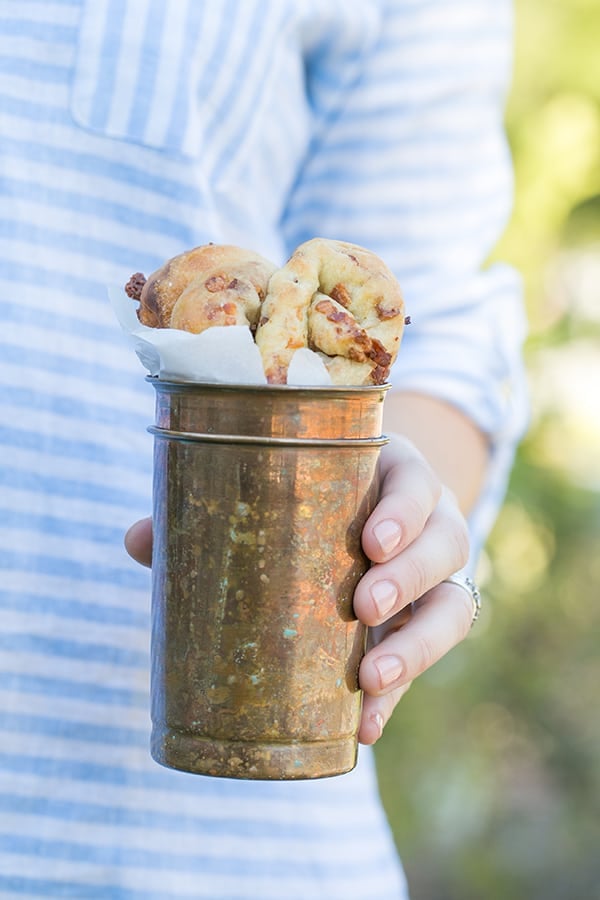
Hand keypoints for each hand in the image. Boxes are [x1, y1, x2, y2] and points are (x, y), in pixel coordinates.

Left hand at [124, 434, 473, 747]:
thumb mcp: (283, 490)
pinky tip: (365, 727)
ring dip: (419, 646)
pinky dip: (398, 696)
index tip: (372, 541)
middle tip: (365, 605)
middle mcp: (429, 524)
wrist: (368, 519)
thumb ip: (215, 510)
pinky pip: (428, 662)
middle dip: (411, 576)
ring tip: (371, 678)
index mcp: (394, 477)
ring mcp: (436, 578)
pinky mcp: (427, 625)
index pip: (417, 481)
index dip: (405, 509)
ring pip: (454, 606)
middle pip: (448, 543)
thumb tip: (139, 539)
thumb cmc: (314, 497)